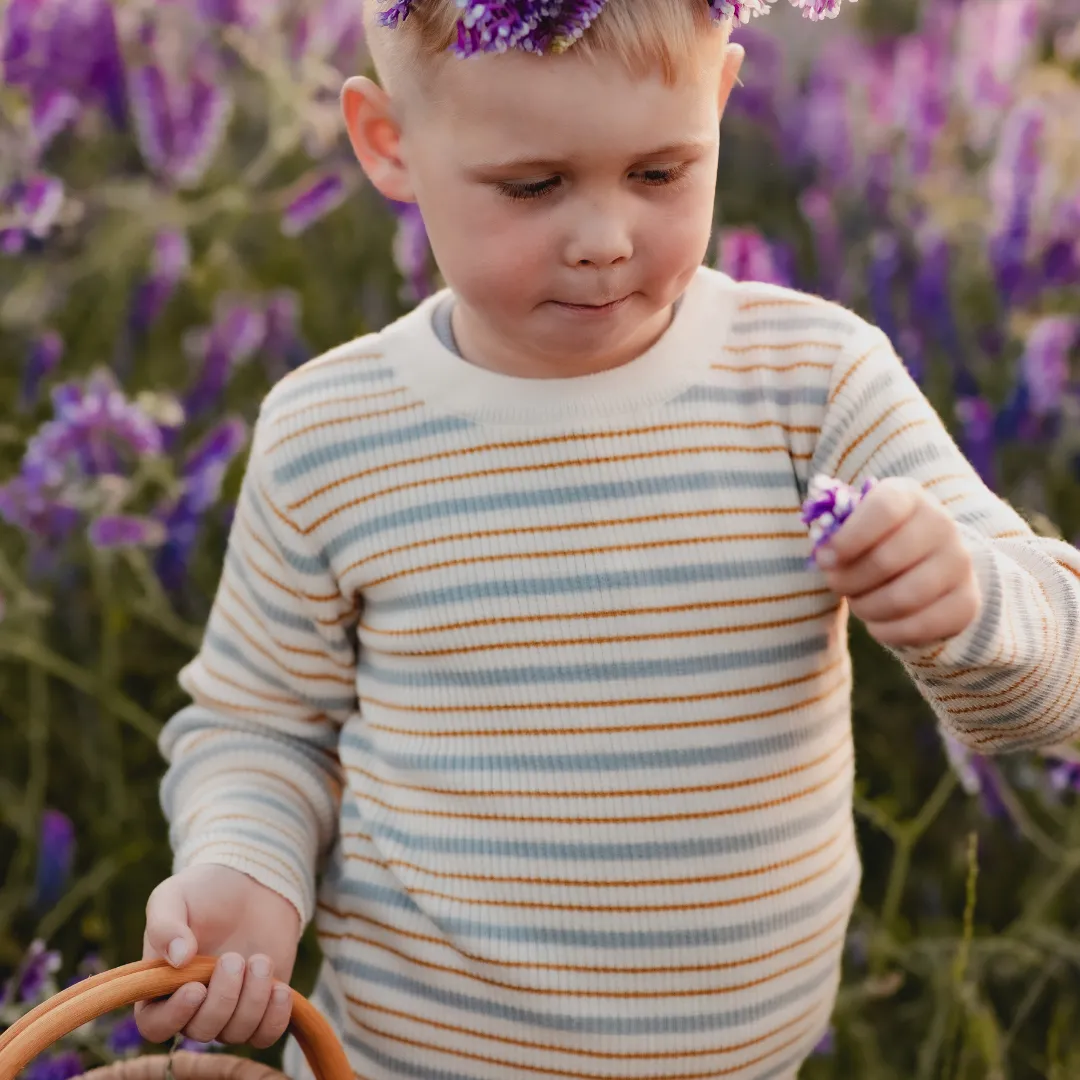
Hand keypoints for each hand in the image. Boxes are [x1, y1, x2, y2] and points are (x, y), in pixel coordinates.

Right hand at [134, 864, 300, 1048]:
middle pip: (201, 1031)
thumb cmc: (205, 890)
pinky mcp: (262, 1005)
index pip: (155, 1026)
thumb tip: (178, 959)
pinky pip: (266, 1034)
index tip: (196, 987)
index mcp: (161, 986)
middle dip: (223, 998)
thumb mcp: (175, 896)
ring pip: (236, 1033)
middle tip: (234, 958)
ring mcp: (229, 1008)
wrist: (252, 883)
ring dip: (252, 1000)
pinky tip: (281, 989)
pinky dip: (275, 1018)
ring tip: (260, 961)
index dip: (175, 1016)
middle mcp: (193, 1006)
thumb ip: (166, 925)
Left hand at [814, 476, 980, 647]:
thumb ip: (836, 532)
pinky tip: (877, 624)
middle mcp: (941, 524)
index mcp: (909, 496)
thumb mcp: (855, 524)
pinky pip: (920, 627)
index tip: (825, 558)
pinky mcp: (967, 602)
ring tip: (858, 602)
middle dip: (848, 580)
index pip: (883, 510)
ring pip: (902, 598)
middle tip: (836, 584)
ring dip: (866, 607)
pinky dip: (888, 631)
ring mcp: (959, 563)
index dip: (848, 538)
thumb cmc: (875, 540)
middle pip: (886, 560)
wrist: (927, 559)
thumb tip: (826, 556)